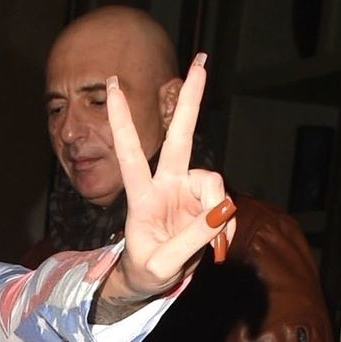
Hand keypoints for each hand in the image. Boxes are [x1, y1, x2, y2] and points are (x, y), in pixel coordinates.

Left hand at [107, 55, 236, 299]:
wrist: (153, 281)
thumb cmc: (147, 272)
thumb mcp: (162, 265)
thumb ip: (190, 240)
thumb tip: (222, 211)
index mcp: (142, 198)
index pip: (130, 154)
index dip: (122, 121)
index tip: (114, 87)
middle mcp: (165, 186)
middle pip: (180, 137)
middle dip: (190, 100)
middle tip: (201, 60)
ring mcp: (186, 191)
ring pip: (213, 183)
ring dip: (218, 211)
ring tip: (214, 240)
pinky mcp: (204, 201)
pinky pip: (224, 204)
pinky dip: (225, 223)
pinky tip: (219, 240)